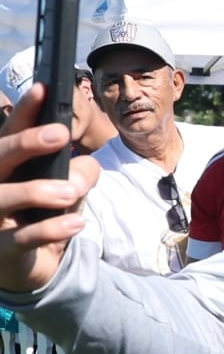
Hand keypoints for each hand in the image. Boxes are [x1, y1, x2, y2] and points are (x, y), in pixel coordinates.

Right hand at [0, 84, 98, 292]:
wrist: (29, 265)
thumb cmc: (44, 215)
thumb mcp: (68, 188)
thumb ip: (80, 173)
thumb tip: (84, 169)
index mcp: (5, 166)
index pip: (9, 133)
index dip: (25, 111)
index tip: (43, 88)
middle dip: (25, 142)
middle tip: (59, 134)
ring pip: (1, 198)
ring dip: (37, 190)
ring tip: (71, 191)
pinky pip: (20, 240)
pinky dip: (50, 230)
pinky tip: (76, 223)